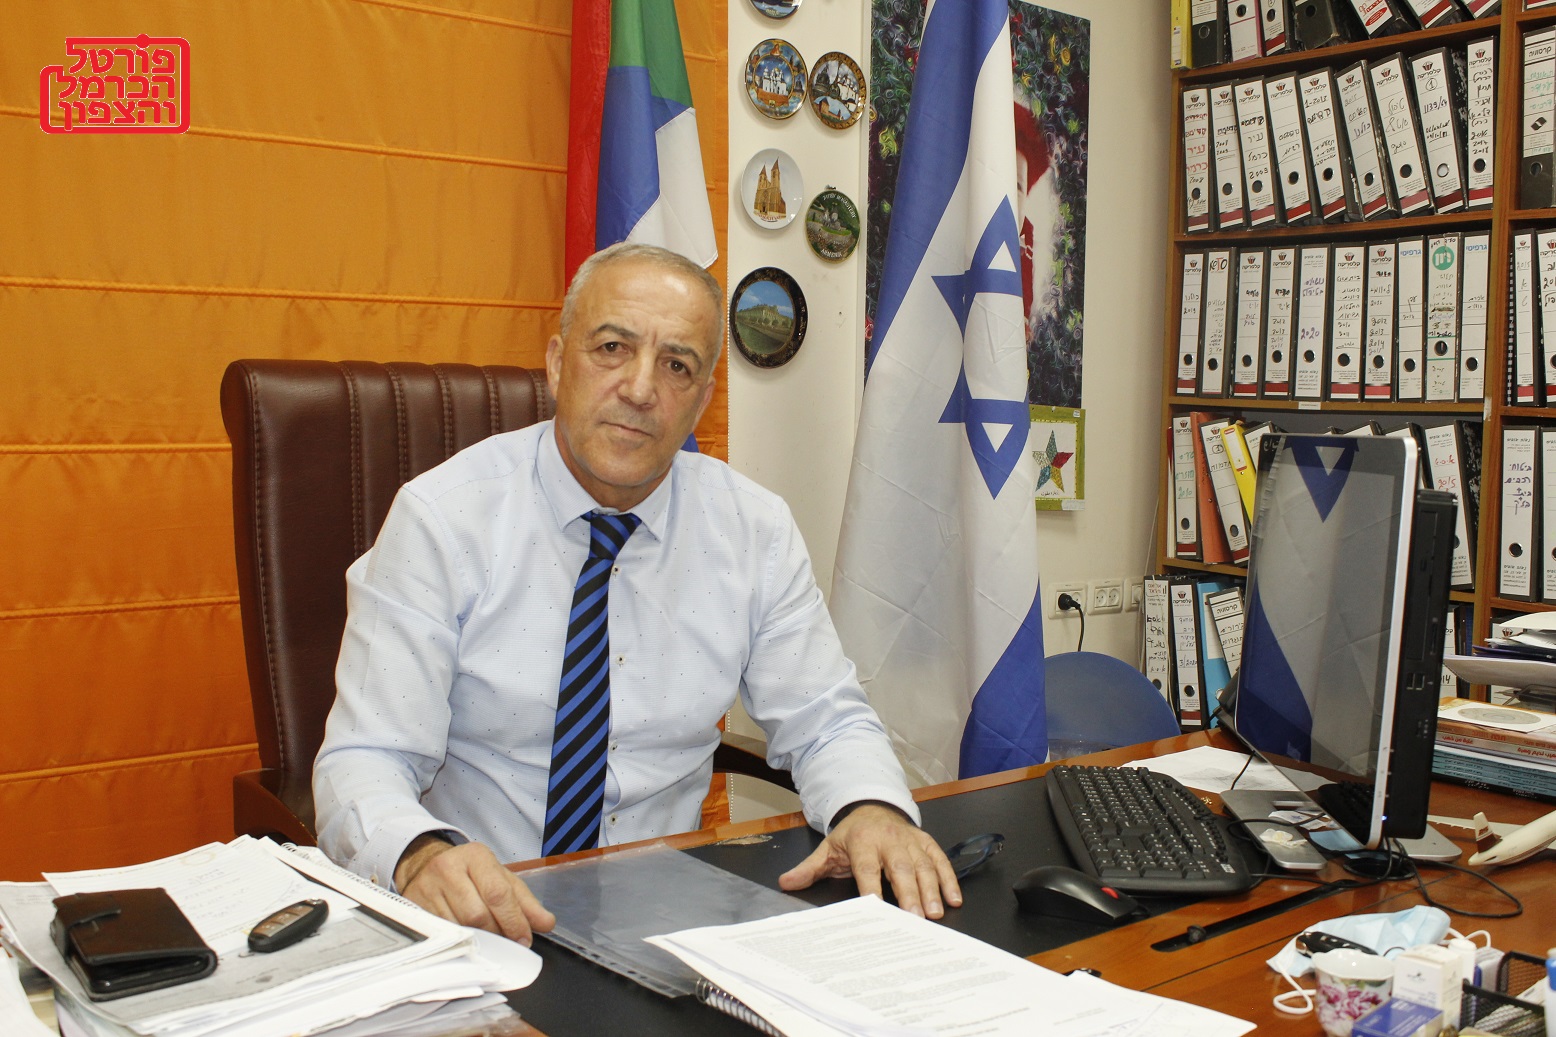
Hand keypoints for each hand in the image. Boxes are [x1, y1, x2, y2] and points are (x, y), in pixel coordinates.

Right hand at [394, 836, 555, 944]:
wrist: (426, 864)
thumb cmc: (470, 873)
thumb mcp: (501, 878)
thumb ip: (525, 901)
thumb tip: (547, 923)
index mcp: (476, 856)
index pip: (498, 893)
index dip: (513, 920)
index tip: (524, 938)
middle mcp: (449, 868)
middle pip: (478, 914)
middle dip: (498, 933)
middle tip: (508, 943)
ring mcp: (428, 888)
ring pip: (459, 927)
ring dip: (480, 941)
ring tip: (491, 942)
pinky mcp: (415, 907)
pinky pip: (442, 933)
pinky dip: (460, 942)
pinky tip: (469, 941)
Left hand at [777, 804, 961, 918]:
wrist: (873, 806)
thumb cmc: (852, 834)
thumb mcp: (828, 848)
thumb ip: (809, 868)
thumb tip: (785, 882)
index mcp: (862, 842)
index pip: (867, 868)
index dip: (872, 888)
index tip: (876, 908)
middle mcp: (889, 840)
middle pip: (900, 868)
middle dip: (909, 893)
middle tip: (917, 918)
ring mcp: (910, 841)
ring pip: (923, 865)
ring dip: (932, 890)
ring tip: (936, 912)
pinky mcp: (925, 842)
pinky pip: (939, 859)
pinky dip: (948, 878)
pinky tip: (954, 898)